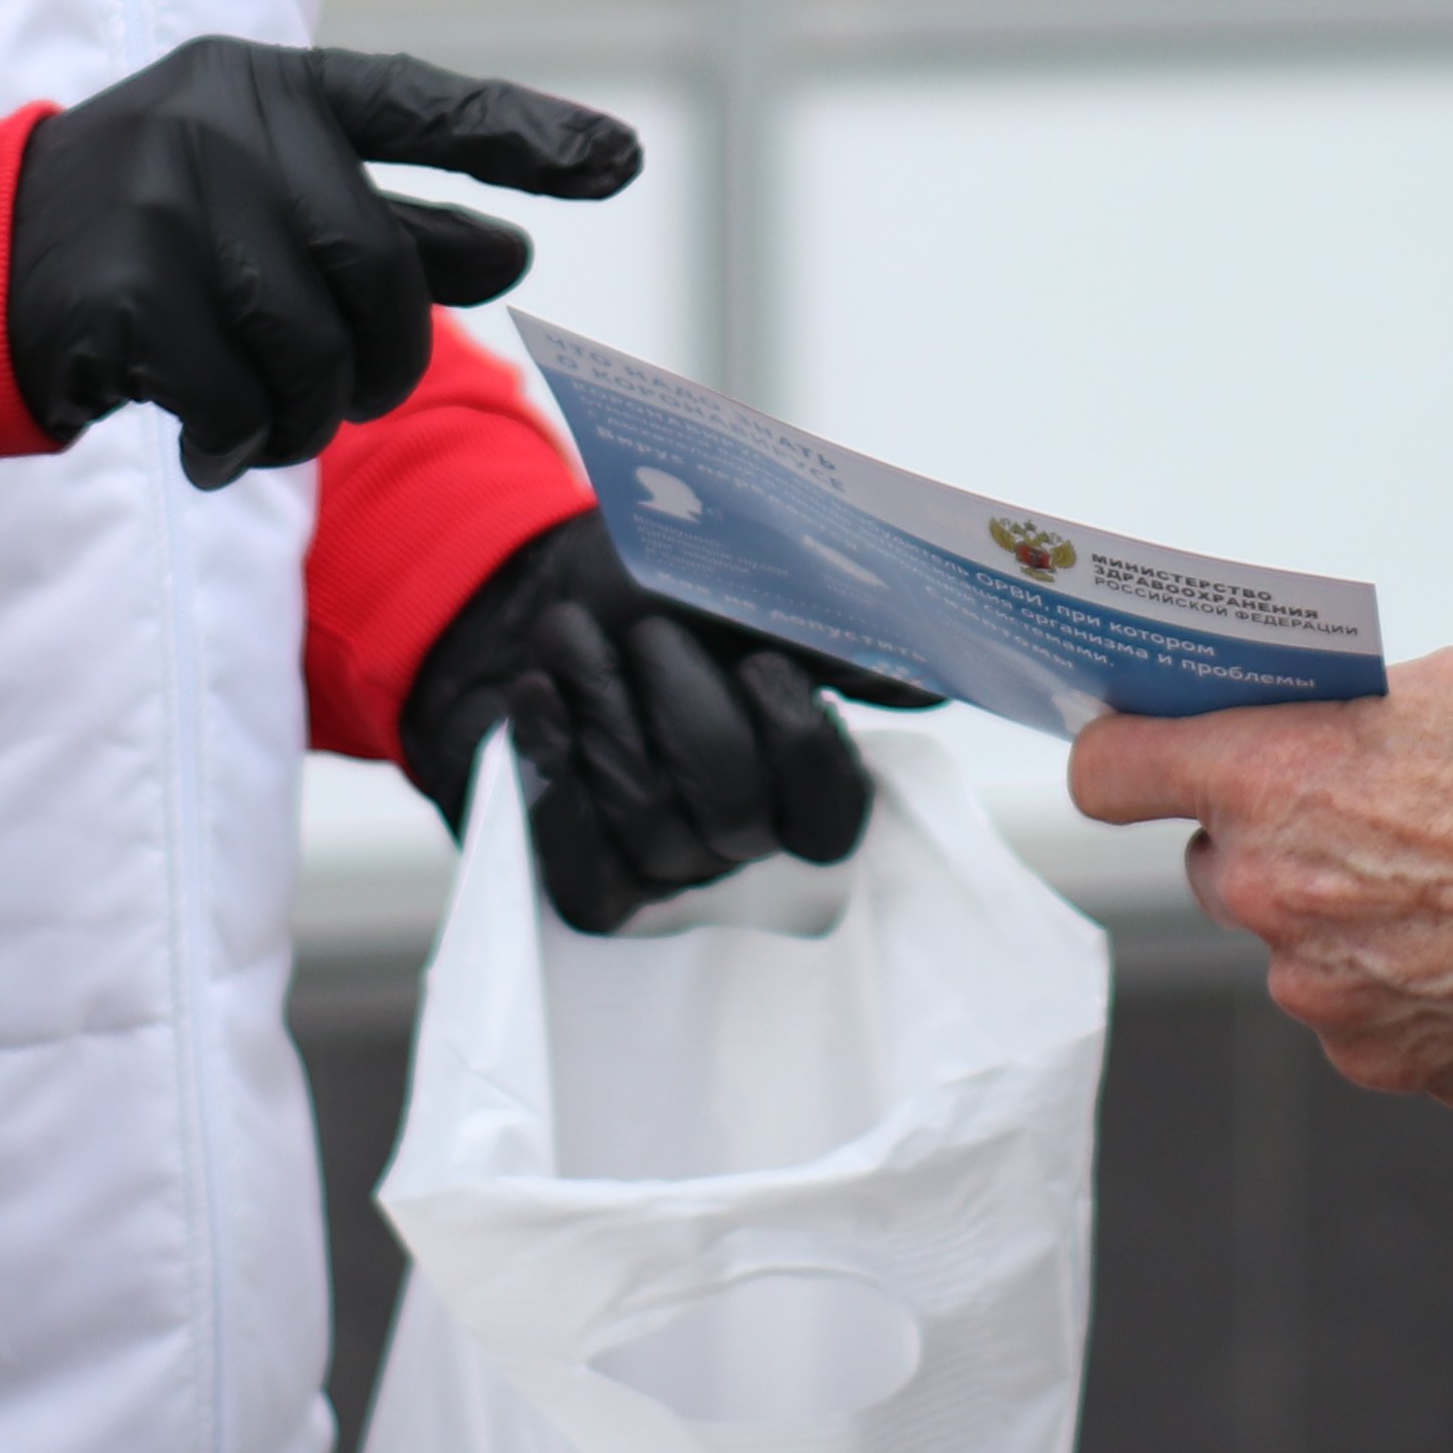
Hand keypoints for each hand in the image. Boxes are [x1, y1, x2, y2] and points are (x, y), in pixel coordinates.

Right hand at [6, 40, 636, 487]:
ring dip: (301, 415)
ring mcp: (168, 198)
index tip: (625, 163)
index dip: (525, 136)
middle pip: (374, 268)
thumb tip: (510, 256)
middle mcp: (222, 122)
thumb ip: (376, 223)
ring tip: (257, 422)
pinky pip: (238, 399)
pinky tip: (204, 440)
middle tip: (349, 396)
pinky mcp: (124, 287)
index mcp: (265, 84)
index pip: (421, 102)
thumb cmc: (141, 235)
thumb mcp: (256, 202)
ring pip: (311, 348)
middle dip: (381, 358)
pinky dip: (237, 441)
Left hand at [402, 511, 922, 930]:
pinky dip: (558, 772)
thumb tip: (930, 677)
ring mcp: (660, 864)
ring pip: (651, 829)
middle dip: (684, 709)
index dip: (798, 745)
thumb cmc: (649, 580)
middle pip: (733, 813)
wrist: (523, 596)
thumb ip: (833, 631)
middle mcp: (736, 834)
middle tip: (650, 629)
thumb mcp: (743, 575)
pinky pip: (583, 872)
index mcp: (791, 772)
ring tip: (569, 633)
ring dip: (603, 714)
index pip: (831, 819)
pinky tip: (540, 696)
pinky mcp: (584, 877)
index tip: (761, 660)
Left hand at [1070, 645, 1452, 1102]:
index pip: (1112, 769)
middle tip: (1366, 821)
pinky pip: (1357, 1012)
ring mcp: (1319, 990)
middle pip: (1217, 864)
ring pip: (1294, 946)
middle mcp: (1271, 892)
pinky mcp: (1375, 1059)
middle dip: (1272, 842)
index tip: (1130, 758)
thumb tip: (1321, 728)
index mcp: (1272, 777)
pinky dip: (1396, 987)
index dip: (1123, 757)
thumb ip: (1350, 714)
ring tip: (1449, 893)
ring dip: (1342, 921)